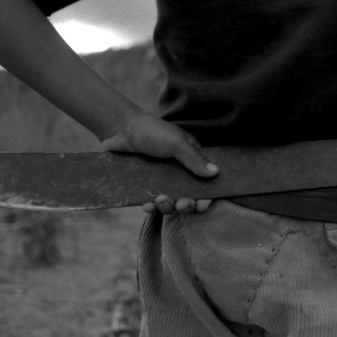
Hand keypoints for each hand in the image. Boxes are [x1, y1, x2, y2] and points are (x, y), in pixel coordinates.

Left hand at [100, 110, 217, 214]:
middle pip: (189, 198)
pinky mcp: (146, 187)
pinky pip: (151, 203)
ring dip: (168, 207)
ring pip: (170, 203)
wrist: (121, 128)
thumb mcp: (176, 142)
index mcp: (192, 162)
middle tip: (181, 204)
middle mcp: (179, 175)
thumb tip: (216, 172)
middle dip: (187, 205)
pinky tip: (147, 205)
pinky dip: (151, 207)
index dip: (206, 197)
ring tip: (160, 199)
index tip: (202, 205)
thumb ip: (194, 158)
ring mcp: (162, 182)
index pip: (205, 184)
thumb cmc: (153, 130)